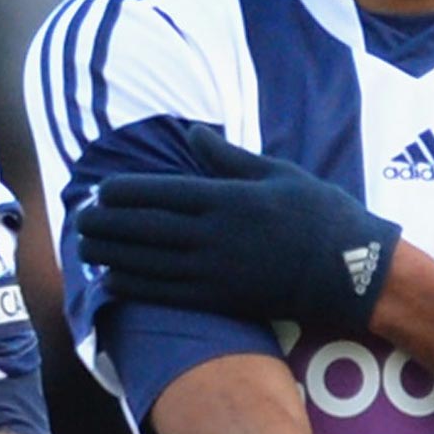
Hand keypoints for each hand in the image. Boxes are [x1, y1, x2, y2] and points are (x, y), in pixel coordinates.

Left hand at [76, 125, 402, 328]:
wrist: (353, 270)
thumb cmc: (320, 215)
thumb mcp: (278, 172)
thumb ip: (228, 157)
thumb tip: (192, 134)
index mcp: (226, 197)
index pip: (160, 193)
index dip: (123, 193)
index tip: (100, 191)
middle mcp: (214, 235)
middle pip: (145, 229)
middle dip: (107, 225)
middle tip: (80, 221)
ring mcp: (216, 271)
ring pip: (149, 263)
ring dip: (111, 256)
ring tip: (85, 250)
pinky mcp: (223, 299)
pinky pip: (168, 294)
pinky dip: (135, 287)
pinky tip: (112, 282)